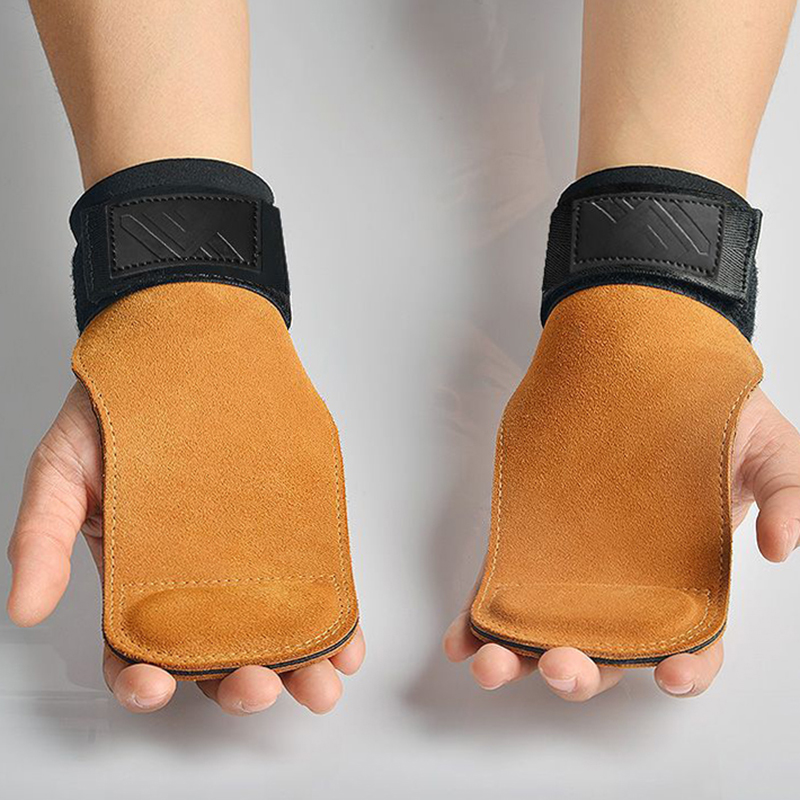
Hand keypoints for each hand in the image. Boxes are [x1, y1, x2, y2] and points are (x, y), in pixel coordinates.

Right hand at [6, 382, 364, 713]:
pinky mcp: (290, 530)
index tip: (155, 687)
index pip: (137, 650)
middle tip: (257, 686)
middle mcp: (196, 577)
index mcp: (137, 578)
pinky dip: (333, 620)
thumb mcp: (62, 472)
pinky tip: (347, 641)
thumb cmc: (115, 417)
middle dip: (238, 683)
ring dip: (298, 667)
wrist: (177, 354)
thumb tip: (26, 607)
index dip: (145, 682)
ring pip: (271, 627)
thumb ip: (40, 538)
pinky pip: (312, 582)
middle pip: (216, 652)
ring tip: (320, 683)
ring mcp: (248, 555)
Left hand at [444, 387, 799, 700]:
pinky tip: (463, 635)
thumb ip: (787, 495)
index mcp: (688, 581)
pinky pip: (507, 584)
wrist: (653, 371)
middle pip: (607, 649)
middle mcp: (629, 584)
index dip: (685, 668)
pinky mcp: (538, 540)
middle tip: (563, 666)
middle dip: (582, 670)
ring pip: (549, 627)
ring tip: (492, 664)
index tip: (671, 673)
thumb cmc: (713, 417)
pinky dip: (483, 614)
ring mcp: (578, 566)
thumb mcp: (768, 450)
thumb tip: (782, 546)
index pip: (691, 643)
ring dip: (518, 655)